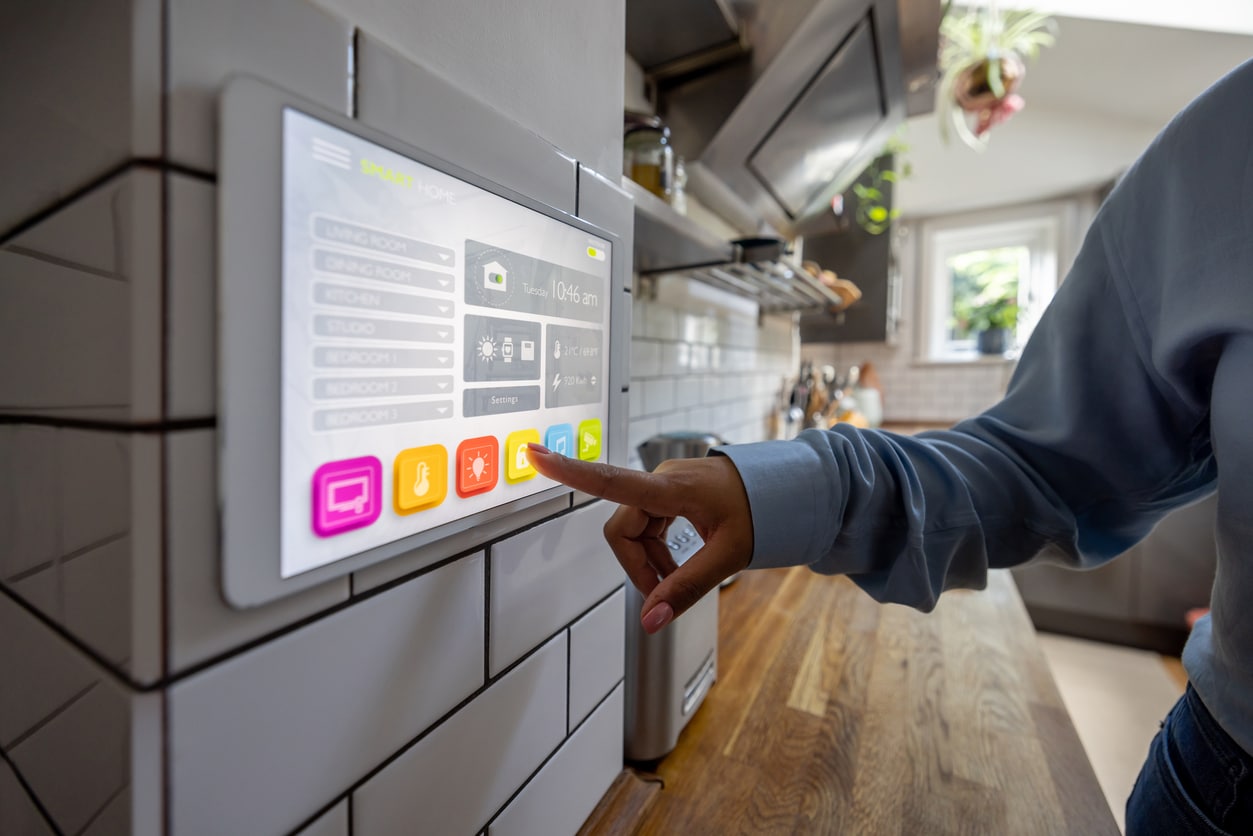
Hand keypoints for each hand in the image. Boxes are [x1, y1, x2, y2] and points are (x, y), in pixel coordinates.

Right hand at [526, 444, 753, 633]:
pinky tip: (677, 566)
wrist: (790, 488)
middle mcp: (663, 480)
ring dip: (649, 562)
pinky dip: (657, 551)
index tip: (533, 454)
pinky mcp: (672, 493)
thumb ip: (686, 588)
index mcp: (672, 487)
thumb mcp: (728, 556)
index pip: (610, 479)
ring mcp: (666, 486)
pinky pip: (648, 526)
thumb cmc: (765, 511)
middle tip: (663, 596)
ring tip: (677, 582)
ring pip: (634, 531)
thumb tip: (649, 621)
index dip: (568, 471)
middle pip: (623, 529)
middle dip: (637, 566)